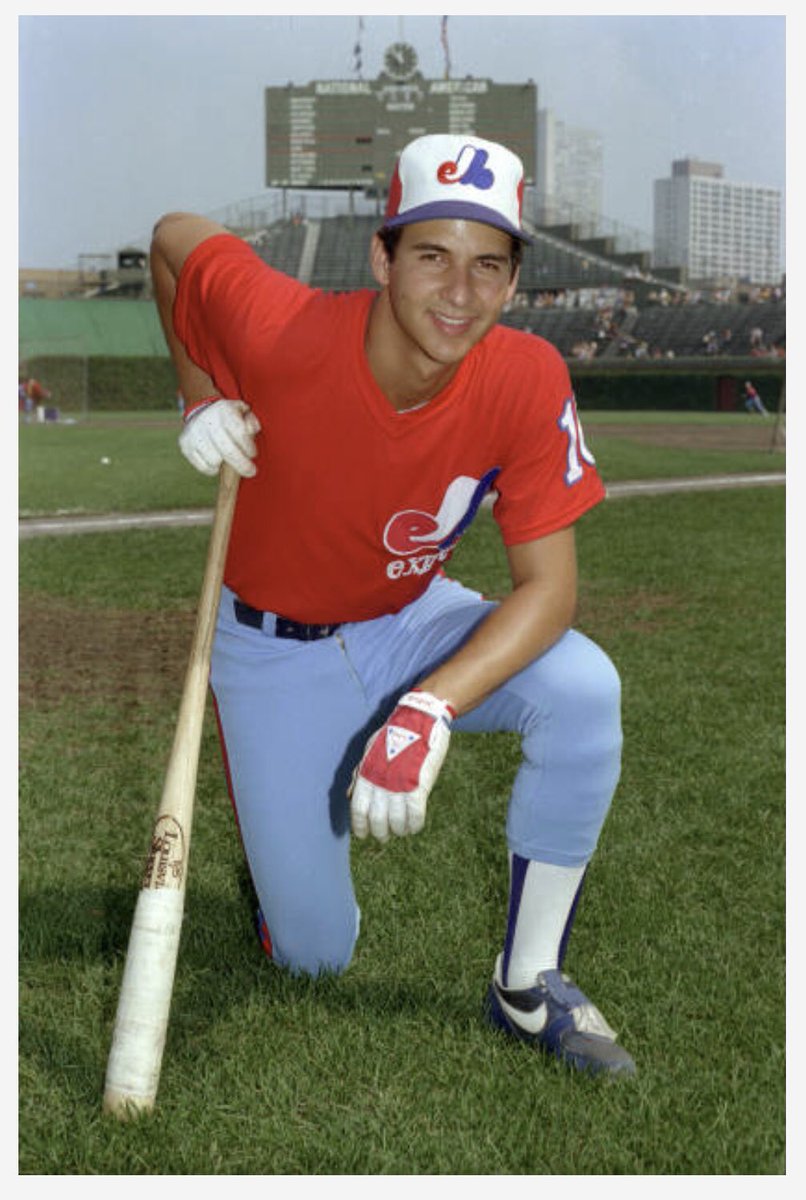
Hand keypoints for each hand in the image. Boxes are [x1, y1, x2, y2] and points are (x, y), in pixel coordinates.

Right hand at [179, 399, 260, 476]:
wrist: (201, 412)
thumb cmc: (228, 418)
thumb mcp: (242, 412)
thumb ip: (251, 421)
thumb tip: (252, 430)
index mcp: (224, 411)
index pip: (240, 433)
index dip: (248, 447)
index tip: (253, 454)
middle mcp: (207, 421)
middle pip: (227, 451)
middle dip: (242, 465)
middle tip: (251, 472)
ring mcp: (194, 433)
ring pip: (214, 461)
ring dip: (224, 464)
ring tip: (227, 458)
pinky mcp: (185, 445)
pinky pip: (203, 467)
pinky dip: (212, 468)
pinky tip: (217, 461)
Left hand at [349, 691, 454, 841]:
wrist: (419, 719)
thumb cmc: (394, 735)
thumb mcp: (370, 752)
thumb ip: (360, 775)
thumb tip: (348, 795)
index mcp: (367, 775)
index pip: (358, 810)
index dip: (360, 826)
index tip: (363, 835)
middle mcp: (381, 783)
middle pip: (377, 820)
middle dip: (380, 833)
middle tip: (384, 836)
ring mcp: (400, 785)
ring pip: (397, 821)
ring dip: (399, 830)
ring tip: (402, 830)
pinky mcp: (419, 785)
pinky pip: (415, 815)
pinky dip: (414, 825)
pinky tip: (414, 826)